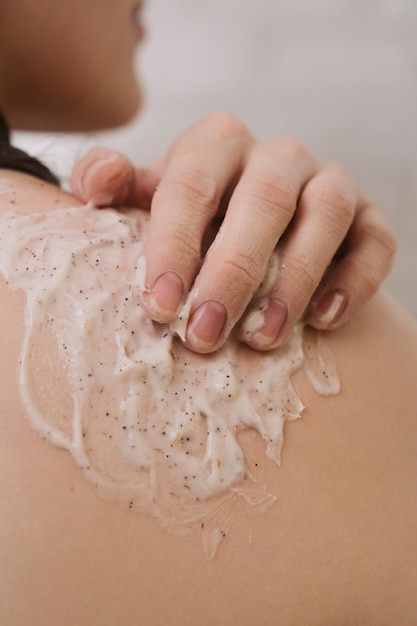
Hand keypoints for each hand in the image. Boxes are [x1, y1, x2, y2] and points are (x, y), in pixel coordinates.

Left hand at [71, 112, 395, 352]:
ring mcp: (326, 182)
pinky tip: (325, 320)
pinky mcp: (366, 218)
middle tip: (206, 336)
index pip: (192, 183)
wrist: (247, 231)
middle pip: (263, 199)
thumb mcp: (145, 201)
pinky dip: (356, 279)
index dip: (174, 244)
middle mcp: (276, 156)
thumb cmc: (190, 222)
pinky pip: (376, 240)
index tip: (159, 307)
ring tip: (262, 337)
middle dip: (233, 272)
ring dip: (294, 280)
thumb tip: (95, 184)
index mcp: (216, 142)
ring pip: (325, 213)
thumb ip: (114, 186)